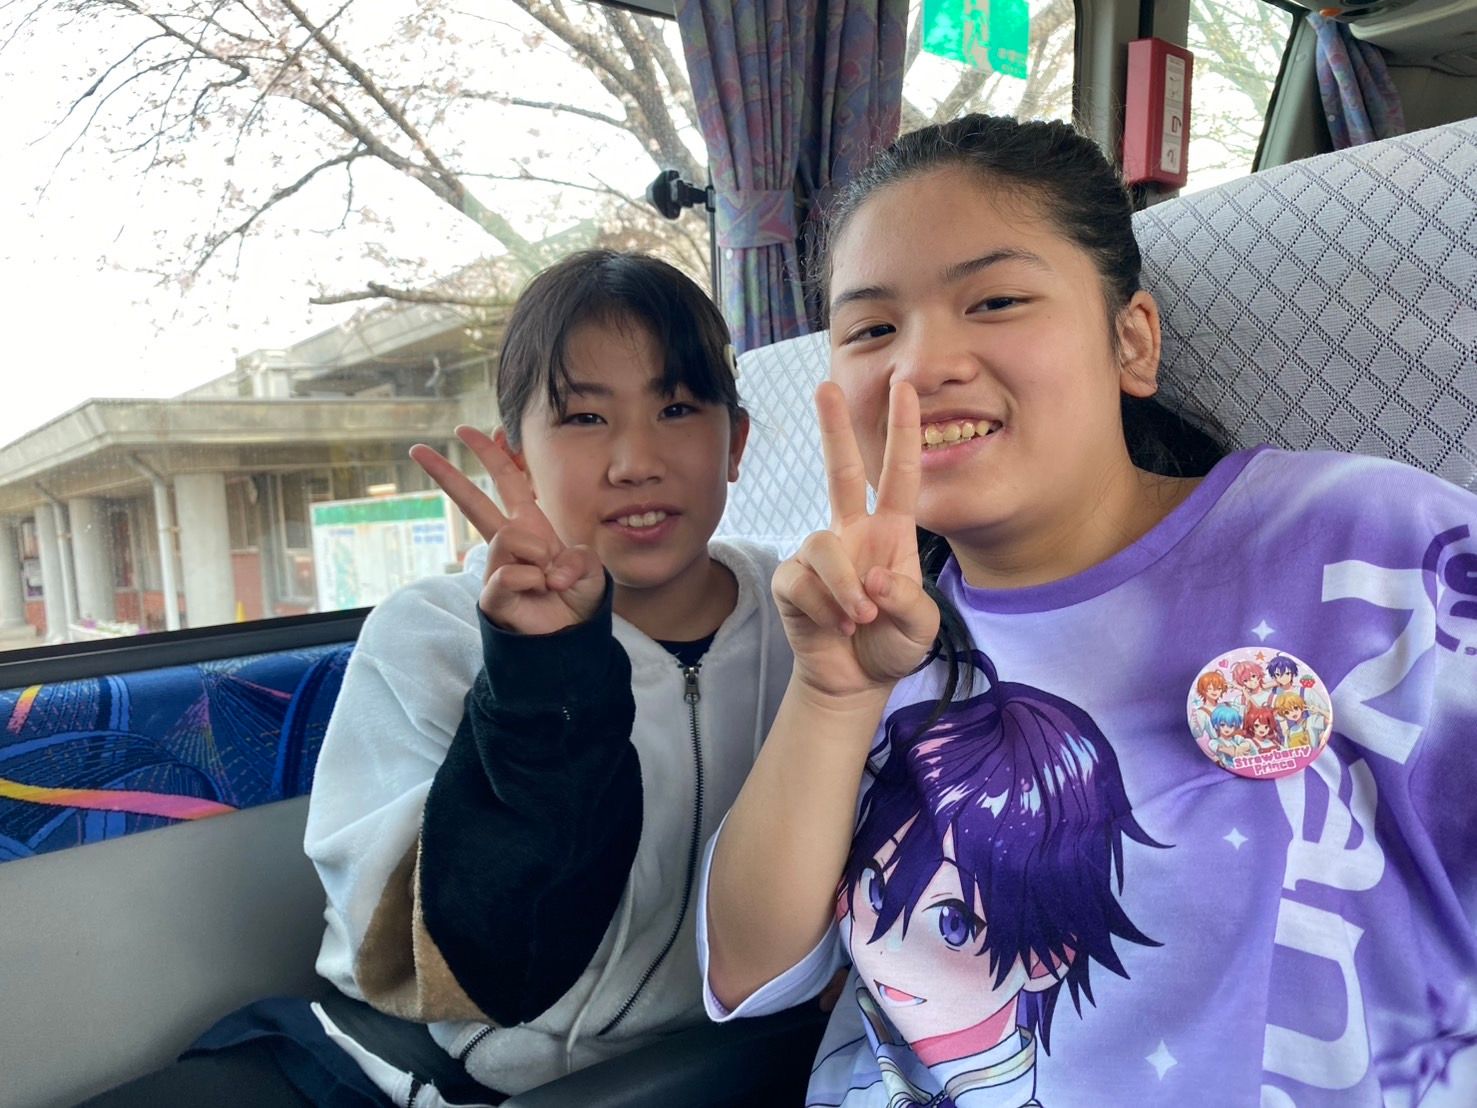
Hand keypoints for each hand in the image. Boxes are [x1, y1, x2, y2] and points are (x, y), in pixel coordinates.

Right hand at [410, 426, 604, 634]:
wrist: (572, 635)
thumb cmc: (577, 597)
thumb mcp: (589, 567)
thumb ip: (577, 558)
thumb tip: (548, 569)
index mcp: (529, 525)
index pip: (507, 481)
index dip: (491, 454)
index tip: (466, 430)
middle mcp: (508, 543)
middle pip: (472, 501)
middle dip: (446, 474)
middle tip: (417, 450)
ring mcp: (497, 568)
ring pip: (506, 538)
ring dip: (536, 553)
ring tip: (548, 575)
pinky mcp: (492, 595)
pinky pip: (506, 574)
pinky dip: (531, 580)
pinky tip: (539, 590)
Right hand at [772, 381, 939, 703]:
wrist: (854, 680)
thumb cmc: (892, 645)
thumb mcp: (919, 629)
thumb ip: (907, 603)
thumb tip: (874, 579)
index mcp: (891, 533)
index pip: (900, 475)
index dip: (904, 432)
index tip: (905, 388)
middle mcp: (853, 533)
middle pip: (839, 471)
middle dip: (833, 428)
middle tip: (826, 385)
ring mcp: (820, 555)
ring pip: (823, 546)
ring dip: (842, 589)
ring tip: (857, 621)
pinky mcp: (791, 581)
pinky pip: (801, 581)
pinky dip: (822, 608)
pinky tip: (832, 626)